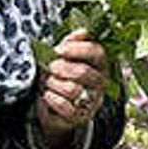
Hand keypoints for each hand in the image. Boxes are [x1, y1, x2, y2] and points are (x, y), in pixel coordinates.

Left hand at [34, 32, 110, 148]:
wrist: (54, 105)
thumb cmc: (61, 76)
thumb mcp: (66, 56)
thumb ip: (73, 42)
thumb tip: (83, 31)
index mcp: (100, 64)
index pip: (97, 53)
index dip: (78, 49)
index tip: (59, 50)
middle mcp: (100, 83)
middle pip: (84, 72)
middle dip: (62, 68)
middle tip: (51, 67)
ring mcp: (92, 102)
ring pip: (73, 89)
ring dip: (54, 84)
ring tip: (48, 82)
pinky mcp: (80, 117)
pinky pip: (66, 107)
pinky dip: (53, 99)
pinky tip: (47, 95)